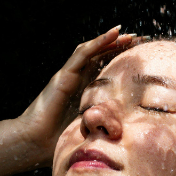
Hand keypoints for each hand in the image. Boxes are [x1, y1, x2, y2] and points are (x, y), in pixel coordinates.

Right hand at [17, 26, 141, 165]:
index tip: (142, 54)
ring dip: (110, 40)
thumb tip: (125, 135)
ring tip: (128, 34)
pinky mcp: (64, 76)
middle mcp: (76, 80)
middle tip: (140, 38)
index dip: (121, 59)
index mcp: (84, 91)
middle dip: (119, 46)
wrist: (34, 143)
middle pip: (100, 56)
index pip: (105, 69)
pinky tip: (114, 33)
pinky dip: (99, 42)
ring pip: (92, 51)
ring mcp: (69, 76)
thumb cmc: (57, 142)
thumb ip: (102, 126)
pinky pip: (83, 54)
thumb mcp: (89, 130)